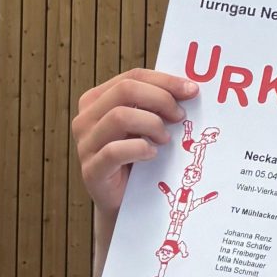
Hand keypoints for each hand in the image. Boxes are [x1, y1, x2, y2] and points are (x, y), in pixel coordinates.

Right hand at [72, 70, 196, 220]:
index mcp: (97, 99)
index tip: (192, 90)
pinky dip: (140, 149)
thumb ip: (156, 104)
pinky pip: (115, 151)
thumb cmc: (138, 156)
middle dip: (161, 99)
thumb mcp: (145, 124)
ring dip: (152, 125)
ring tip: (165, 139)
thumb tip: (189, 89)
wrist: (123, 200)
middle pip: (126, 90)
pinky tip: (152, 154)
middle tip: (180, 116)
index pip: (132, 76)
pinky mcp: (91, 170)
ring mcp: (85, 144)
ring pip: (120, 116)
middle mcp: (85, 118)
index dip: (165, 80)